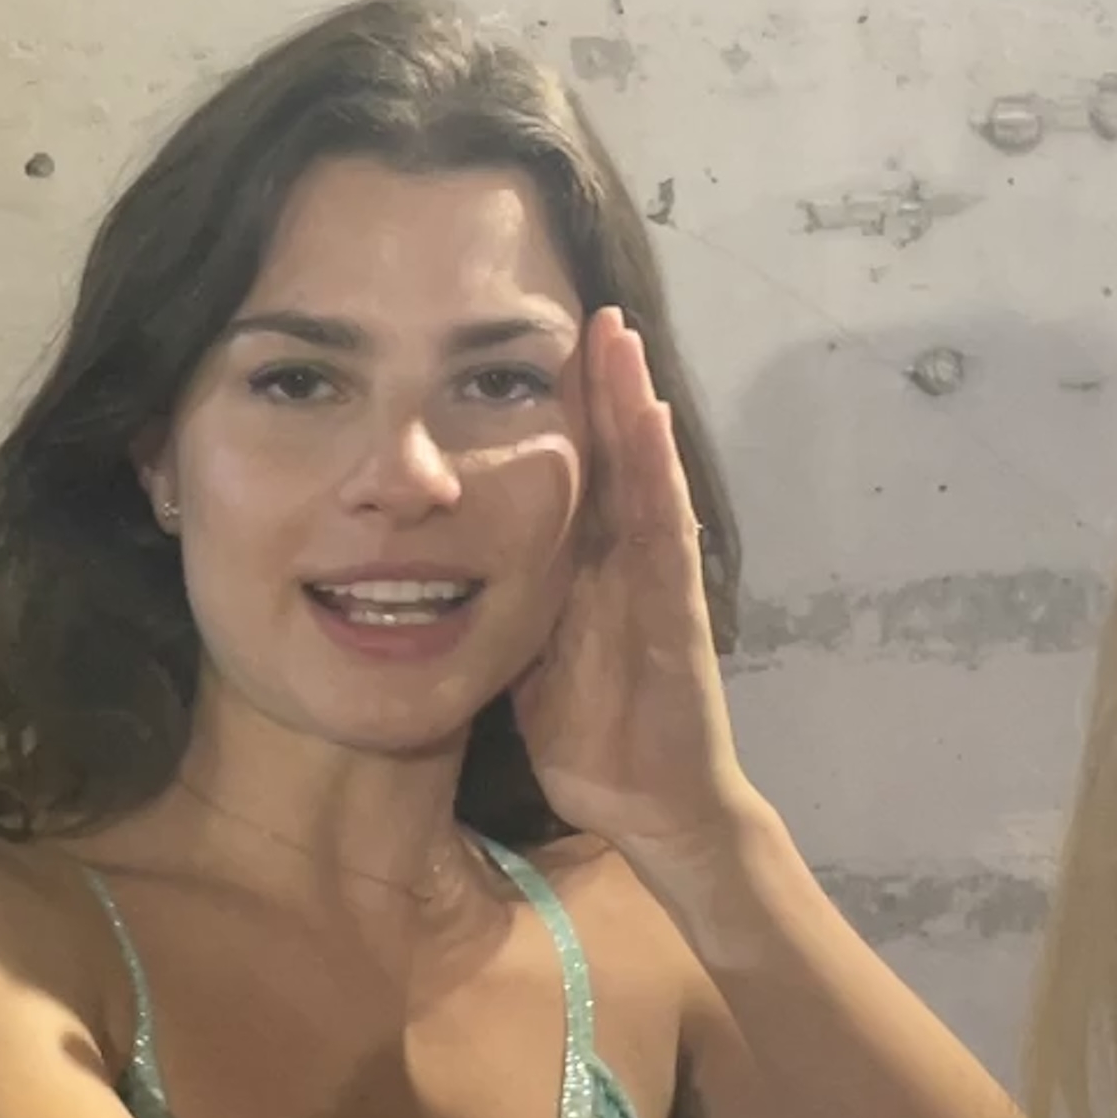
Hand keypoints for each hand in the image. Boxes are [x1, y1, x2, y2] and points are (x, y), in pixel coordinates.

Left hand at [513, 306, 758, 869]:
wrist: (653, 807)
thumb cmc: (594, 741)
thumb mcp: (527, 664)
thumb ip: (503, 615)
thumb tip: (440, 585)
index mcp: (588, 575)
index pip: (572, 481)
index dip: (562, 417)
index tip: (537, 351)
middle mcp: (627, 566)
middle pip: (613, 459)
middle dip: (603, 386)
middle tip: (590, 310)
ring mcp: (657, 584)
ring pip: (645, 477)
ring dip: (634, 405)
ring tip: (619, 336)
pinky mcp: (676, 614)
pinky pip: (664, 533)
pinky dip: (657, 475)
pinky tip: (650, 422)